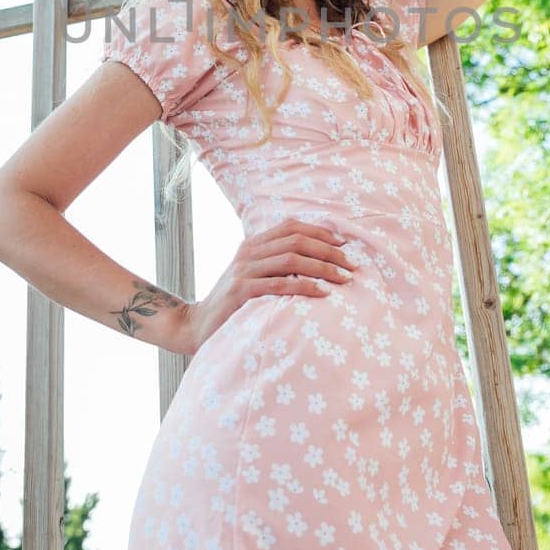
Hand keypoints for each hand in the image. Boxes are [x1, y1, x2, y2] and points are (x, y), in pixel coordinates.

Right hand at [186, 220, 354, 354]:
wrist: (198, 324)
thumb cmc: (233, 302)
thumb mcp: (253, 275)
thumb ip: (275, 262)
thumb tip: (314, 258)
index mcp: (253, 243)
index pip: (292, 226)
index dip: (320, 232)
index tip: (344, 245)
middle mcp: (249, 251)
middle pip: (296, 240)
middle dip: (329, 251)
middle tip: (351, 265)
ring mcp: (244, 270)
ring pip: (292, 259)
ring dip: (323, 268)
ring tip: (344, 279)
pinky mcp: (242, 291)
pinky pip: (280, 284)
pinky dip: (305, 287)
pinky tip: (323, 293)